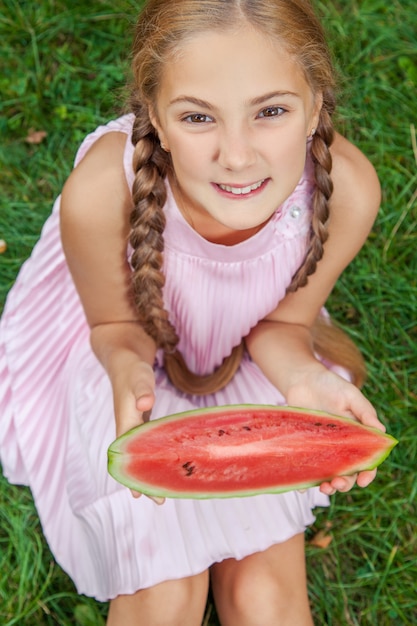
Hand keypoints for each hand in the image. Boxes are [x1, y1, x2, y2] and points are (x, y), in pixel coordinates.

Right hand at [111, 360, 164, 503]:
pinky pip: (148, 443)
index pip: (128, 457)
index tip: (140, 495)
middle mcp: (128, 428)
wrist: (124, 358)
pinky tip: (167, 460)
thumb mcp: (139, 377)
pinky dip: (155, 454)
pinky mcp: (142, 420)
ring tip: (165, 487)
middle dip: (144, 480)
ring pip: (141, 454)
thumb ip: (142, 391)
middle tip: (161, 500)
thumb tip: (145, 404)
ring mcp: (135, 425)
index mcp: (126, 422)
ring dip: (150, 470)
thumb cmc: (132, 369)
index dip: (133, 476)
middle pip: (134, 461)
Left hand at [286, 365, 384, 494]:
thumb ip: (365, 413)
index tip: (363, 480)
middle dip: (346, 483)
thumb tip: (382, 432)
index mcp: (357, 437)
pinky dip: (304, 481)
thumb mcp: (351, 396)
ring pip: (328, 475)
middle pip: (347, 473)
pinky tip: (301, 487)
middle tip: (337, 483)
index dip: (367, 472)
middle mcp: (341, 447)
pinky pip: (305, 468)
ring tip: (324, 487)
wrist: (303, 380)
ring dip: (328, 486)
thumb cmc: (331, 386)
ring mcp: (322, 449)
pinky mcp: (305, 448)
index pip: (366, 461)